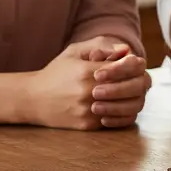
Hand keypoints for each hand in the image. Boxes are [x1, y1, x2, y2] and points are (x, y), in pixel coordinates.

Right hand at [27, 38, 149, 129]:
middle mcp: (88, 92)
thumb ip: (101, 46)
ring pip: (128, 105)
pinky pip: (117, 120)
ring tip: (132, 90)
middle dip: (138, 79)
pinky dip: (124, 111)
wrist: (32, 99)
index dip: (135, 64)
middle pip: (132, 86)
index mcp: (87, 71)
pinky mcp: (87, 125)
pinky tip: (121, 103)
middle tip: (138, 77)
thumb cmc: (57, 72)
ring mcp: (88, 110)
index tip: (136, 62)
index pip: (126, 66)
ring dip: (134, 96)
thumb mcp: (75, 52)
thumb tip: (126, 50)